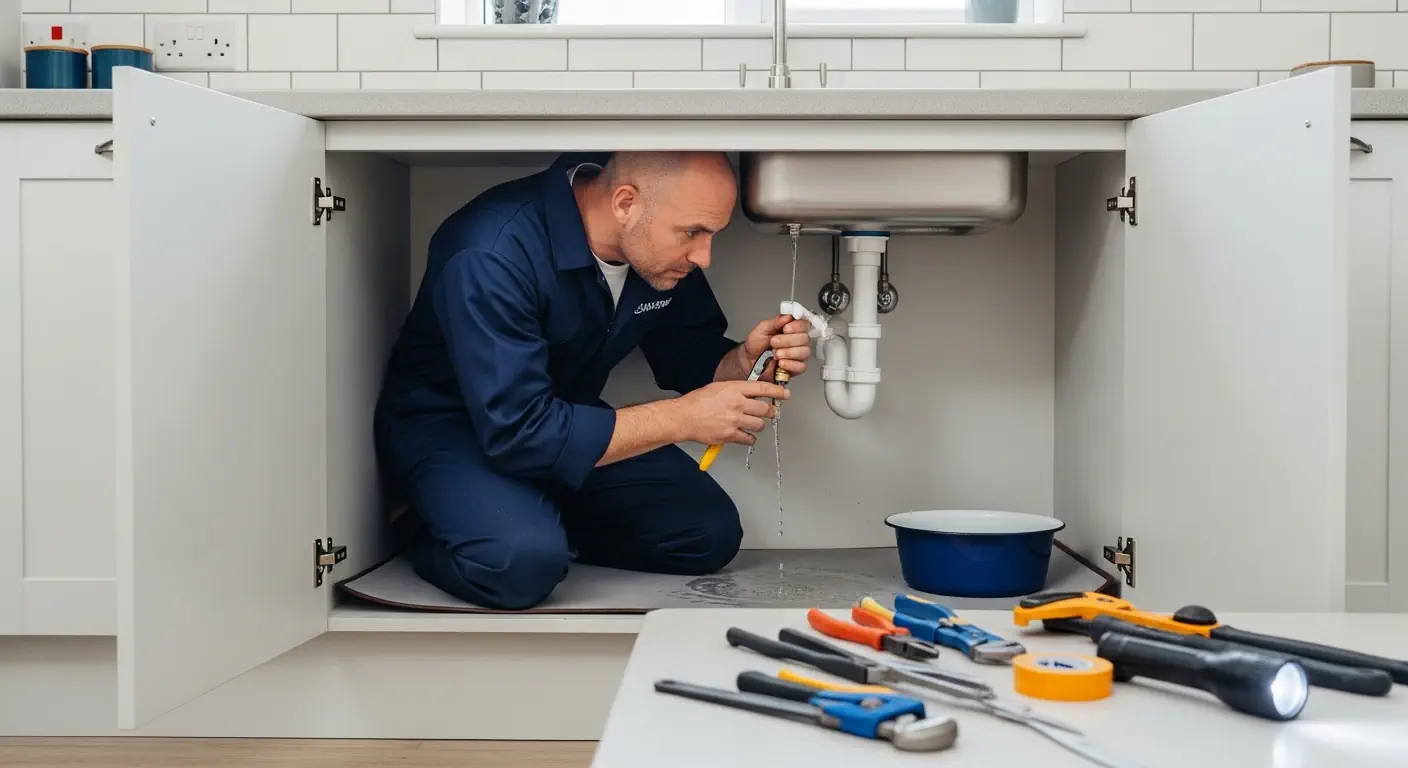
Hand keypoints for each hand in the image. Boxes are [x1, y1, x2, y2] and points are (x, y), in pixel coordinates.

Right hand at [674, 380, 789, 445]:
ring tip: (753, 423)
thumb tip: (751, 393)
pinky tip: (745, 435)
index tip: (785, 394)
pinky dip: (749, 438)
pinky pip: (749, 439)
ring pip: (759, 424)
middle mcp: (737, 404)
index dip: (778, 391)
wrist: (684, 417)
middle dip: (771, 411)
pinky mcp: (731, 435)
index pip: (763, 388)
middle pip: (765, 409)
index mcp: (734, 389)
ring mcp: (734, 420)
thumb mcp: (718, 387)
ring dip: (759, 425)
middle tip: (771, 412)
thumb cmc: (697, 402)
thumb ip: (736, 390)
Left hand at [741, 314, 811, 381]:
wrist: (749, 360)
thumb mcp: (762, 329)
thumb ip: (775, 322)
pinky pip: (801, 366)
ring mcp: (799, 354)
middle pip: (805, 338)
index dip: (797, 326)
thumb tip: (788, 316)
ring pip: (805, 352)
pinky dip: (790, 364)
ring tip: (775, 354)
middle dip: (787, 340)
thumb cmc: (756, 344)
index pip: (804, 324)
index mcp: (792, 328)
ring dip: (788, 352)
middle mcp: (798, 340)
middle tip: (773, 342)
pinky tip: (781, 363)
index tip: (785, 329)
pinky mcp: (797, 367)